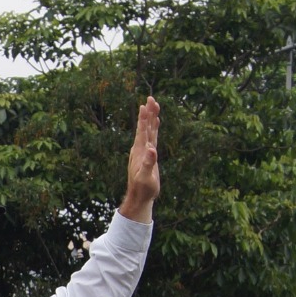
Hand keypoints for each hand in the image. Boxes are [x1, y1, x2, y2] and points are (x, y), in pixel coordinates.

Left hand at [119, 96, 160, 221]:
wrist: (140, 197)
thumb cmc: (143, 189)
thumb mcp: (146, 177)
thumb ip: (148, 163)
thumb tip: (151, 149)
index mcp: (139, 152)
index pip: (142, 131)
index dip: (144, 118)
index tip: (145, 105)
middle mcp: (140, 149)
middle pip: (145, 127)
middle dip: (148, 113)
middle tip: (150, 98)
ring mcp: (144, 151)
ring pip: (149, 130)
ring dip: (151, 118)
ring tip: (153, 104)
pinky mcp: (149, 155)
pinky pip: (152, 137)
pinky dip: (154, 128)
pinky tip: (156, 122)